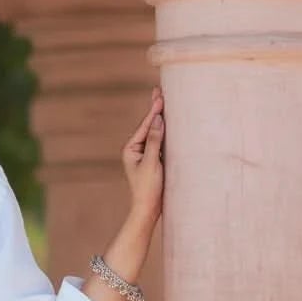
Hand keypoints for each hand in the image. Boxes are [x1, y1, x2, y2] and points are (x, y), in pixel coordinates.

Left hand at [122, 86, 164, 226]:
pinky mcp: (154, 161)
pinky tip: (171, 124)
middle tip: (159, 91)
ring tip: (164, 102)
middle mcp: (136, 150)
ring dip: (161, 119)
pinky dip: (166, 132)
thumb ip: (155, 141)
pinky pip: (161, 142)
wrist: (149, 209)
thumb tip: (158, 120)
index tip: (160, 95)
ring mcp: (145, 155)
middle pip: (148, 126)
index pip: (145, 126)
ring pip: (155, 133)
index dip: (153, 111)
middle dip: (155, 110)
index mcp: (131, 149)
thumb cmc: (148, 188)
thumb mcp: (152, 163)